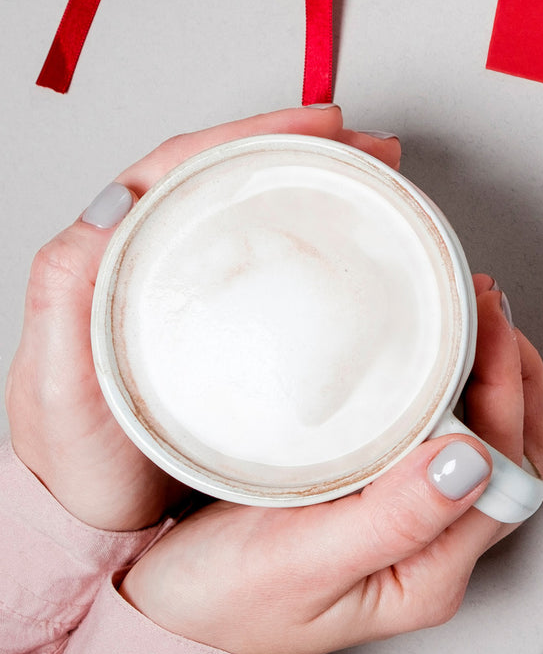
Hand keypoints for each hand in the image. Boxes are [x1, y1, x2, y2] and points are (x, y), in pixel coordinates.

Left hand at [4, 106, 401, 531]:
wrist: (100, 524)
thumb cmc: (76, 457)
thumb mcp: (55, 377)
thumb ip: (68, 291)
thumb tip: (110, 202)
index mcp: (115, 255)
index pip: (188, 166)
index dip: (257, 134)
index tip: (323, 128)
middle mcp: (158, 262)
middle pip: (236, 178)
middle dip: (308, 150)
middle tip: (373, 152)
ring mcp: (200, 295)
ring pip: (261, 216)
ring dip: (320, 188)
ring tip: (377, 183)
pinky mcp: (232, 330)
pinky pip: (277, 268)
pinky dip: (318, 244)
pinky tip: (353, 250)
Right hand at [118, 276, 542, 653]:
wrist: (169, 617)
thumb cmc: (222, 603)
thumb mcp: (299, 562)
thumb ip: (391, 519)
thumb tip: (471, 461)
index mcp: (431, 573)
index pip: (506, 471)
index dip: (506, 390)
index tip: (484, 327)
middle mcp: (438, 548)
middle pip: (517, 450)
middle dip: (512, 371)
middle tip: (487, 305)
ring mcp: (420, 520)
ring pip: (493, 438)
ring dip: (494, 374)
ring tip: (476, 314)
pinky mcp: (391, 492)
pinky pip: (449, 431)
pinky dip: (460, 384)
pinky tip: (443, 350)